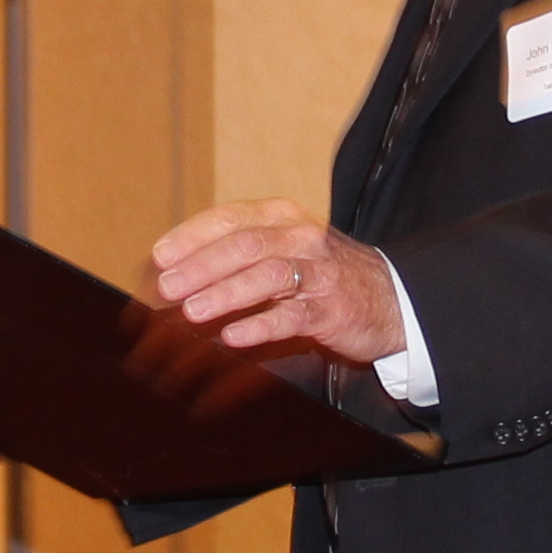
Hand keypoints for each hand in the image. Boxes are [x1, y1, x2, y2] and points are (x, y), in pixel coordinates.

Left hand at [152, 200, 408, 366]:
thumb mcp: (282, 248)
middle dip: (201, 267)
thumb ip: (236, 251)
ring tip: (193, 311)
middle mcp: (301, 237)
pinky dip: (261, 324)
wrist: (391, 297)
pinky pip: (294, 315)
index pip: (229, 219)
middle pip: (244, 246)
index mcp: (282, 216)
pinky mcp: (333, 309)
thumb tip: (174, 269)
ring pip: (268, 276)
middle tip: (167, 287)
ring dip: (226, 293)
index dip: (191, 237)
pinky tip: (233, 336)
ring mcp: (319, 272)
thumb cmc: (321, 273)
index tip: (159, 257)